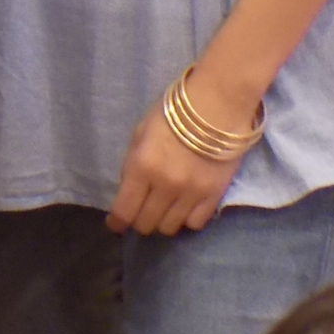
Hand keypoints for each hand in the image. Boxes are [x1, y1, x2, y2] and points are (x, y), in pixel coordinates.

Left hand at [106, 73, 251, 236]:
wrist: (217, 105)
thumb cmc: (172, 113)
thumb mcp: (140, 133)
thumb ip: (133, 164)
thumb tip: (130, 192)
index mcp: (141, 166)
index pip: (125, 210)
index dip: (118, 222)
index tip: (116, 225)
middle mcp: (165, 185)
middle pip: (147, 223)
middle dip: (139, 221)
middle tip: (141, 211)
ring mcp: (191, 194)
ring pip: (171, 228)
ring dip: (163, 221)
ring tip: (163, 209)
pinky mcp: (214, 196)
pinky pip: (195, 223)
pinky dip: (186, 219)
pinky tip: (183, 207)